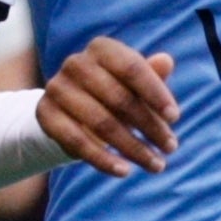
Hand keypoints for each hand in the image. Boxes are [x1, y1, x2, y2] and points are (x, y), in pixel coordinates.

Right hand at [36, 37, 177, 174]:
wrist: (70, 110)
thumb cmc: (115, 93)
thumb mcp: (134, 84)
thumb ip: (151, 75)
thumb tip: (166, 61)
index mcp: (102, 49)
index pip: (132, 68)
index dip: (156, 93)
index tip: (175, 118)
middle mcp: (76, 63)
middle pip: (119, 98)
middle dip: (150, 126)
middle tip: (171, 148)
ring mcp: (57, 88)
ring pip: (101, 123)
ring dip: (132, 148)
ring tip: (156, 165)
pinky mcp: (46, 114)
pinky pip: (78, 142)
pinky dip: (104, 159)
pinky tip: (125, 171)